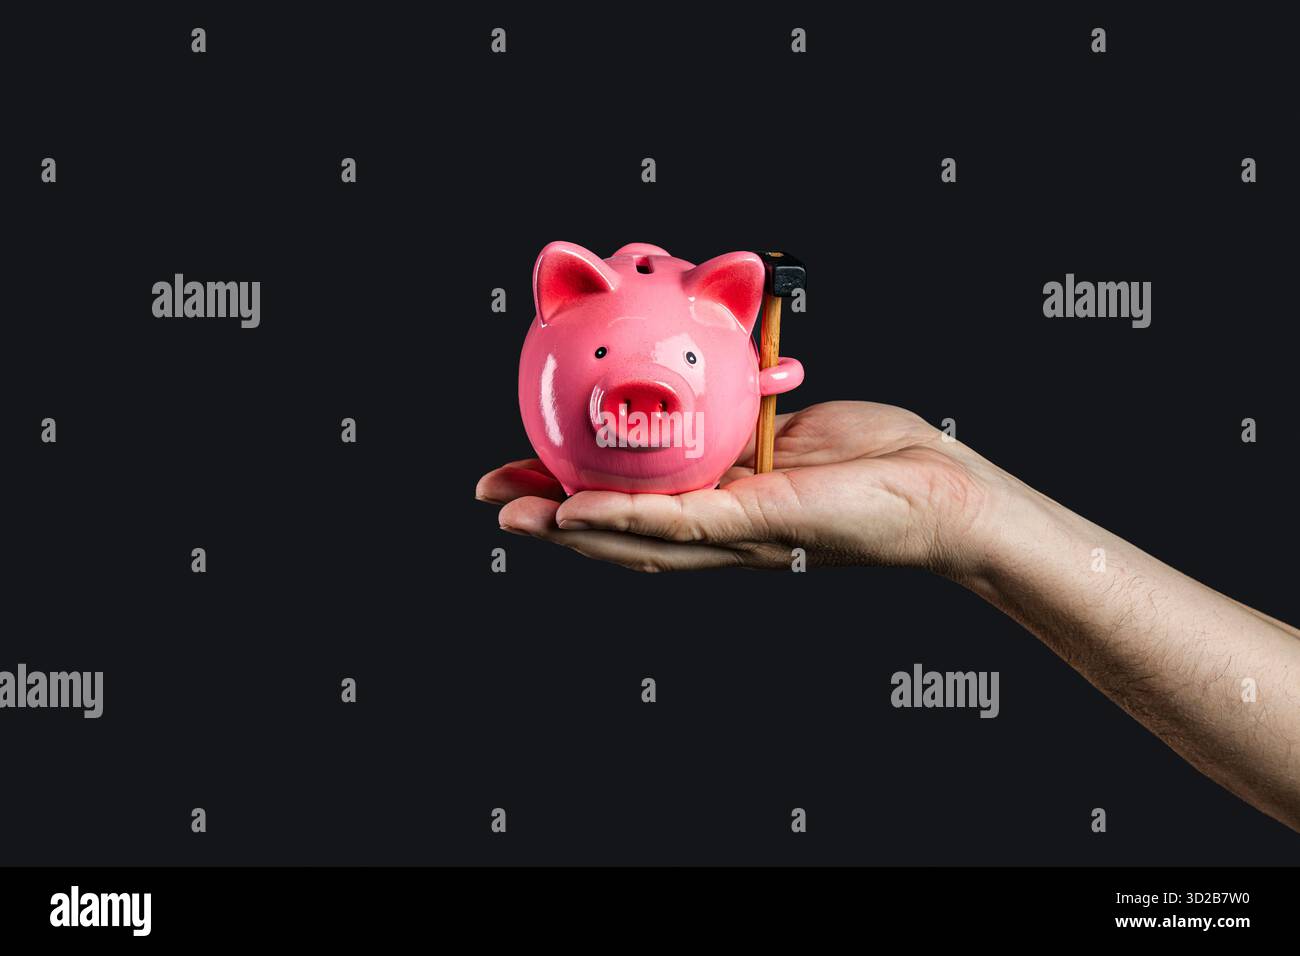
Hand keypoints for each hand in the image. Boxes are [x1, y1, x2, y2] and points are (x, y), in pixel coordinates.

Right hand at [475, 401, 1003, 573]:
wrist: (943, 490)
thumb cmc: (877, 457)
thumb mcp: (788, 425)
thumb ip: (739, 418)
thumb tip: (701, 380)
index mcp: (722, 504)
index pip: (633, 504)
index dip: (570, 495)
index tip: (520, 477)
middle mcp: (722, 531)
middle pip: (620, 532)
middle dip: (551, 523)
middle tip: (493, 506)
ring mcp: (740, 533)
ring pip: (640, 537)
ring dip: (572, 529)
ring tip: (519, 519)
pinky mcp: (764, 524)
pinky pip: (686, 520)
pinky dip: (628, 516)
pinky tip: (579, 511)